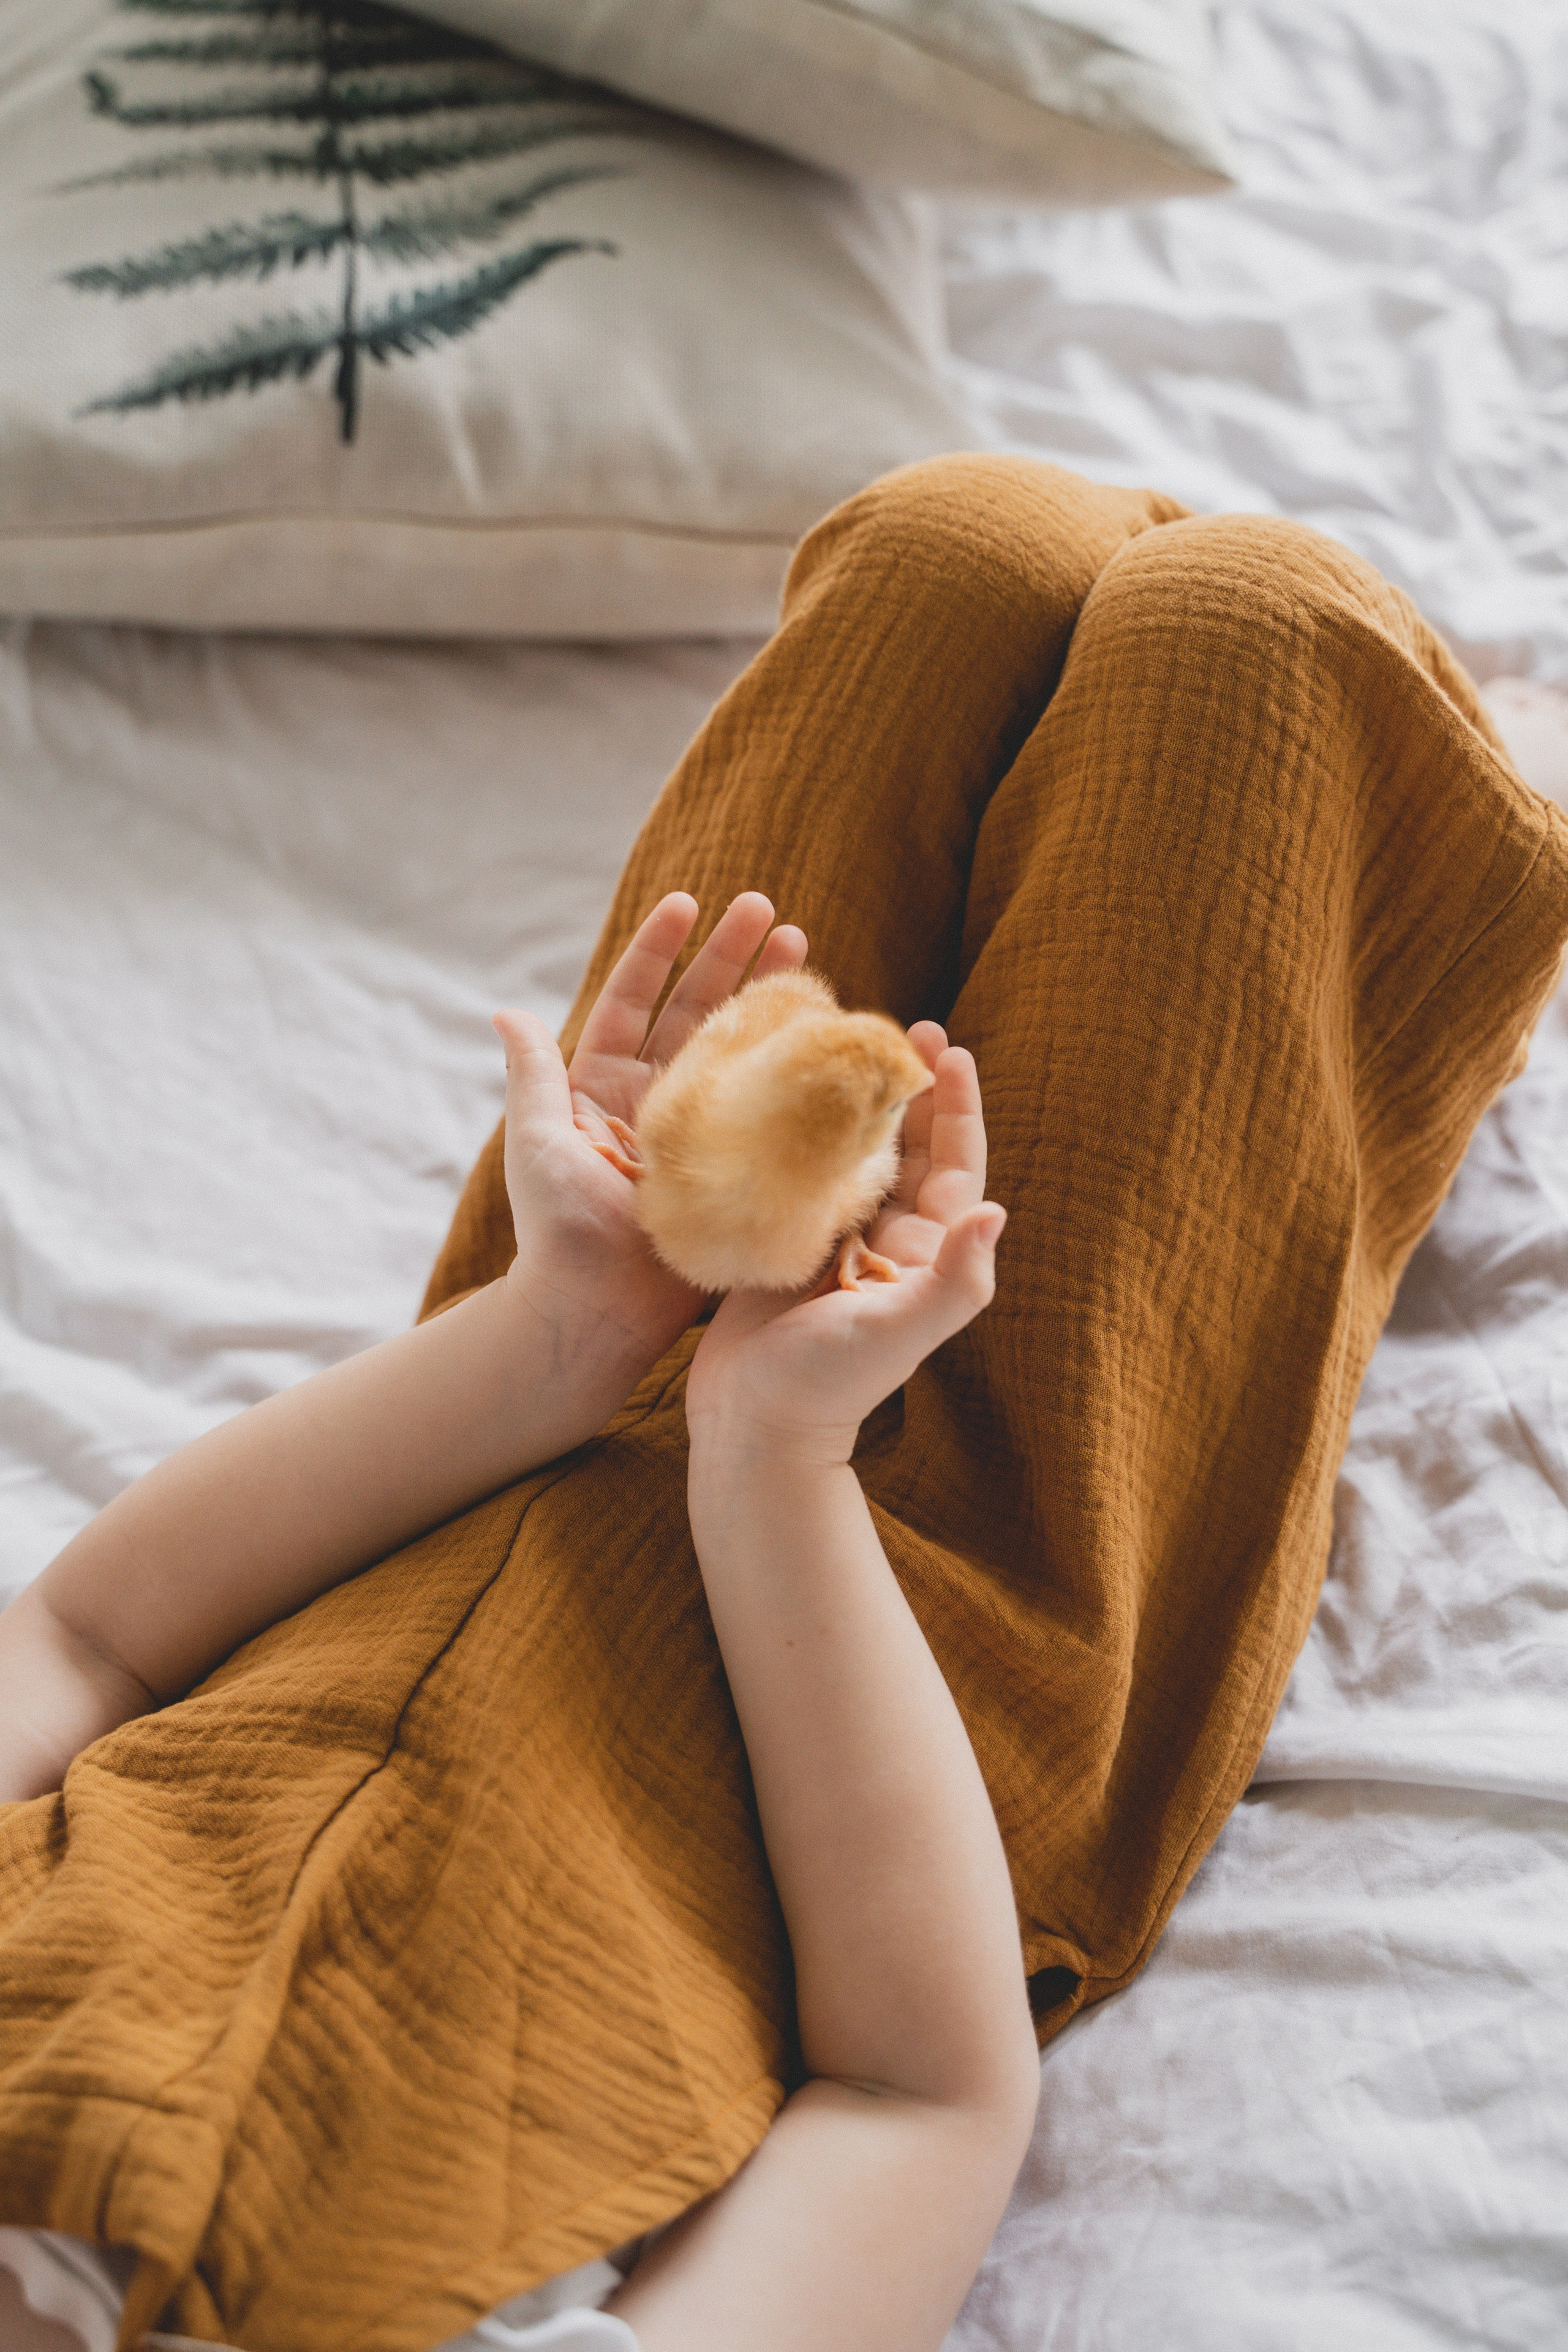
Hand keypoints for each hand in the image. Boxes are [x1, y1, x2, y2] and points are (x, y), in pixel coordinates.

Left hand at [494, 891, 806, 1365]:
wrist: (600, 1310)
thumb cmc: (558, 1229)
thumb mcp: (535, 1141)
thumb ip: (532, 1075)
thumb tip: (505, 1010)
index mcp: (604, 1085)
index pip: (636, 1001)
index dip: (660, 952)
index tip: (687, 903)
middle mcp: (657, 1099)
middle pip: (699, 1011)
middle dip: (734, 958)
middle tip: (772, 912)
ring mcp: (702, 1131)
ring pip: (740, 1048)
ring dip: (771, 998)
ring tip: (804, 951)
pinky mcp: (737, 1165)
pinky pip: (769, 1107)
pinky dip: (794, 1068)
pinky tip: (824, 1033)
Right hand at [684, 1028, 1005, 1468]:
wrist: (752, 1429)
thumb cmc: (828, 1386)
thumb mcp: (898, 1332)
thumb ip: (953, 1280)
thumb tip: (997, 1212)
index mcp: (922, 1253)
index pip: (954, 1164)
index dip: (956, 1106)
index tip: (950, 1048)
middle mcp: (884, 1240)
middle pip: (904, 1146)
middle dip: (904, 1086)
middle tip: (896, 1026)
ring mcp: (832, 1240)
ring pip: (850, 1152)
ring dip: (850, 1101)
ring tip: (839, 1043)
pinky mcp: (783, 1242)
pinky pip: (797, 1172)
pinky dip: (795, 1131)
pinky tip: (778, 1090)